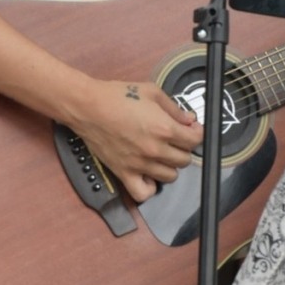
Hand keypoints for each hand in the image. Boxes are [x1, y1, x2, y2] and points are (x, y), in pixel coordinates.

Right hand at [71, 79, 203, 203]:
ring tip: (161, 155)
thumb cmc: (116, 97)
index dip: (196, 133)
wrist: (88, 107)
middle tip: (174, 139)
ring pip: (170, 176)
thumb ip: (174, 108)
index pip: (195, 140)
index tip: (190, 129)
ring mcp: (140, 164)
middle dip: (183, 148)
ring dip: (169, 165)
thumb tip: (188, 120)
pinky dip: (150, 187)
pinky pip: (144, 193)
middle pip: (185, 159)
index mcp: (164, 128)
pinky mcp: (124, 173)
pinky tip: (148, 174)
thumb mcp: (151, 92)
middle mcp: (155, 150)